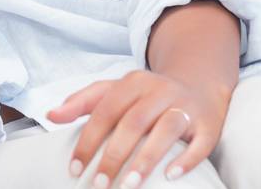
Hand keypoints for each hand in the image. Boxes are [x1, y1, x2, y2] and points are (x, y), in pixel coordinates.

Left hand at [48, 70, 230, 186]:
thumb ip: (82, 102)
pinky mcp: (209, 123)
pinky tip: (171, 176)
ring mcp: (185, 106)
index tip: (75, 169)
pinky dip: (187, 159)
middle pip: (132, 123)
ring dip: (146, 159)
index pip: (104, 112)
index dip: (88, 141)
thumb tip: (51, 115)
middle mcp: (159, 91)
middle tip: (99, 184)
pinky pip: (200, 142)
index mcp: (132, 83)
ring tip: (129, 184)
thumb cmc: (146, 94)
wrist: (198, 82)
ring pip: (165, 131)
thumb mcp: (114, 90)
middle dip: (113, 155)